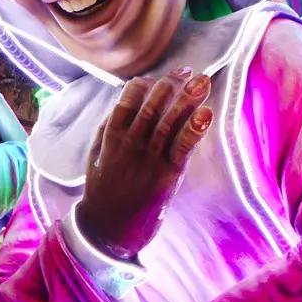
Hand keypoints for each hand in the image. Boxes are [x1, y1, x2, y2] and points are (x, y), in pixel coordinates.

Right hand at [71, 70, 211, 259]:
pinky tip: (206, 112)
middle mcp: (130, 144)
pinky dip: (195, 128)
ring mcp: (148, 159)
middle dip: (171, 86)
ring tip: (202, 81)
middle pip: (152, 107)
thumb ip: (107, 131)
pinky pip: (182, 147)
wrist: (108, 230)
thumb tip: (121, 104)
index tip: (162, 77)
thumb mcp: (96, 157)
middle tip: (189, 71)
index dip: (147, 85)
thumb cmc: (103, 192)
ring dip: (187, 99)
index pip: (128, 101)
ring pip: (169, 122)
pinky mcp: (167, 175)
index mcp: (111, 137)